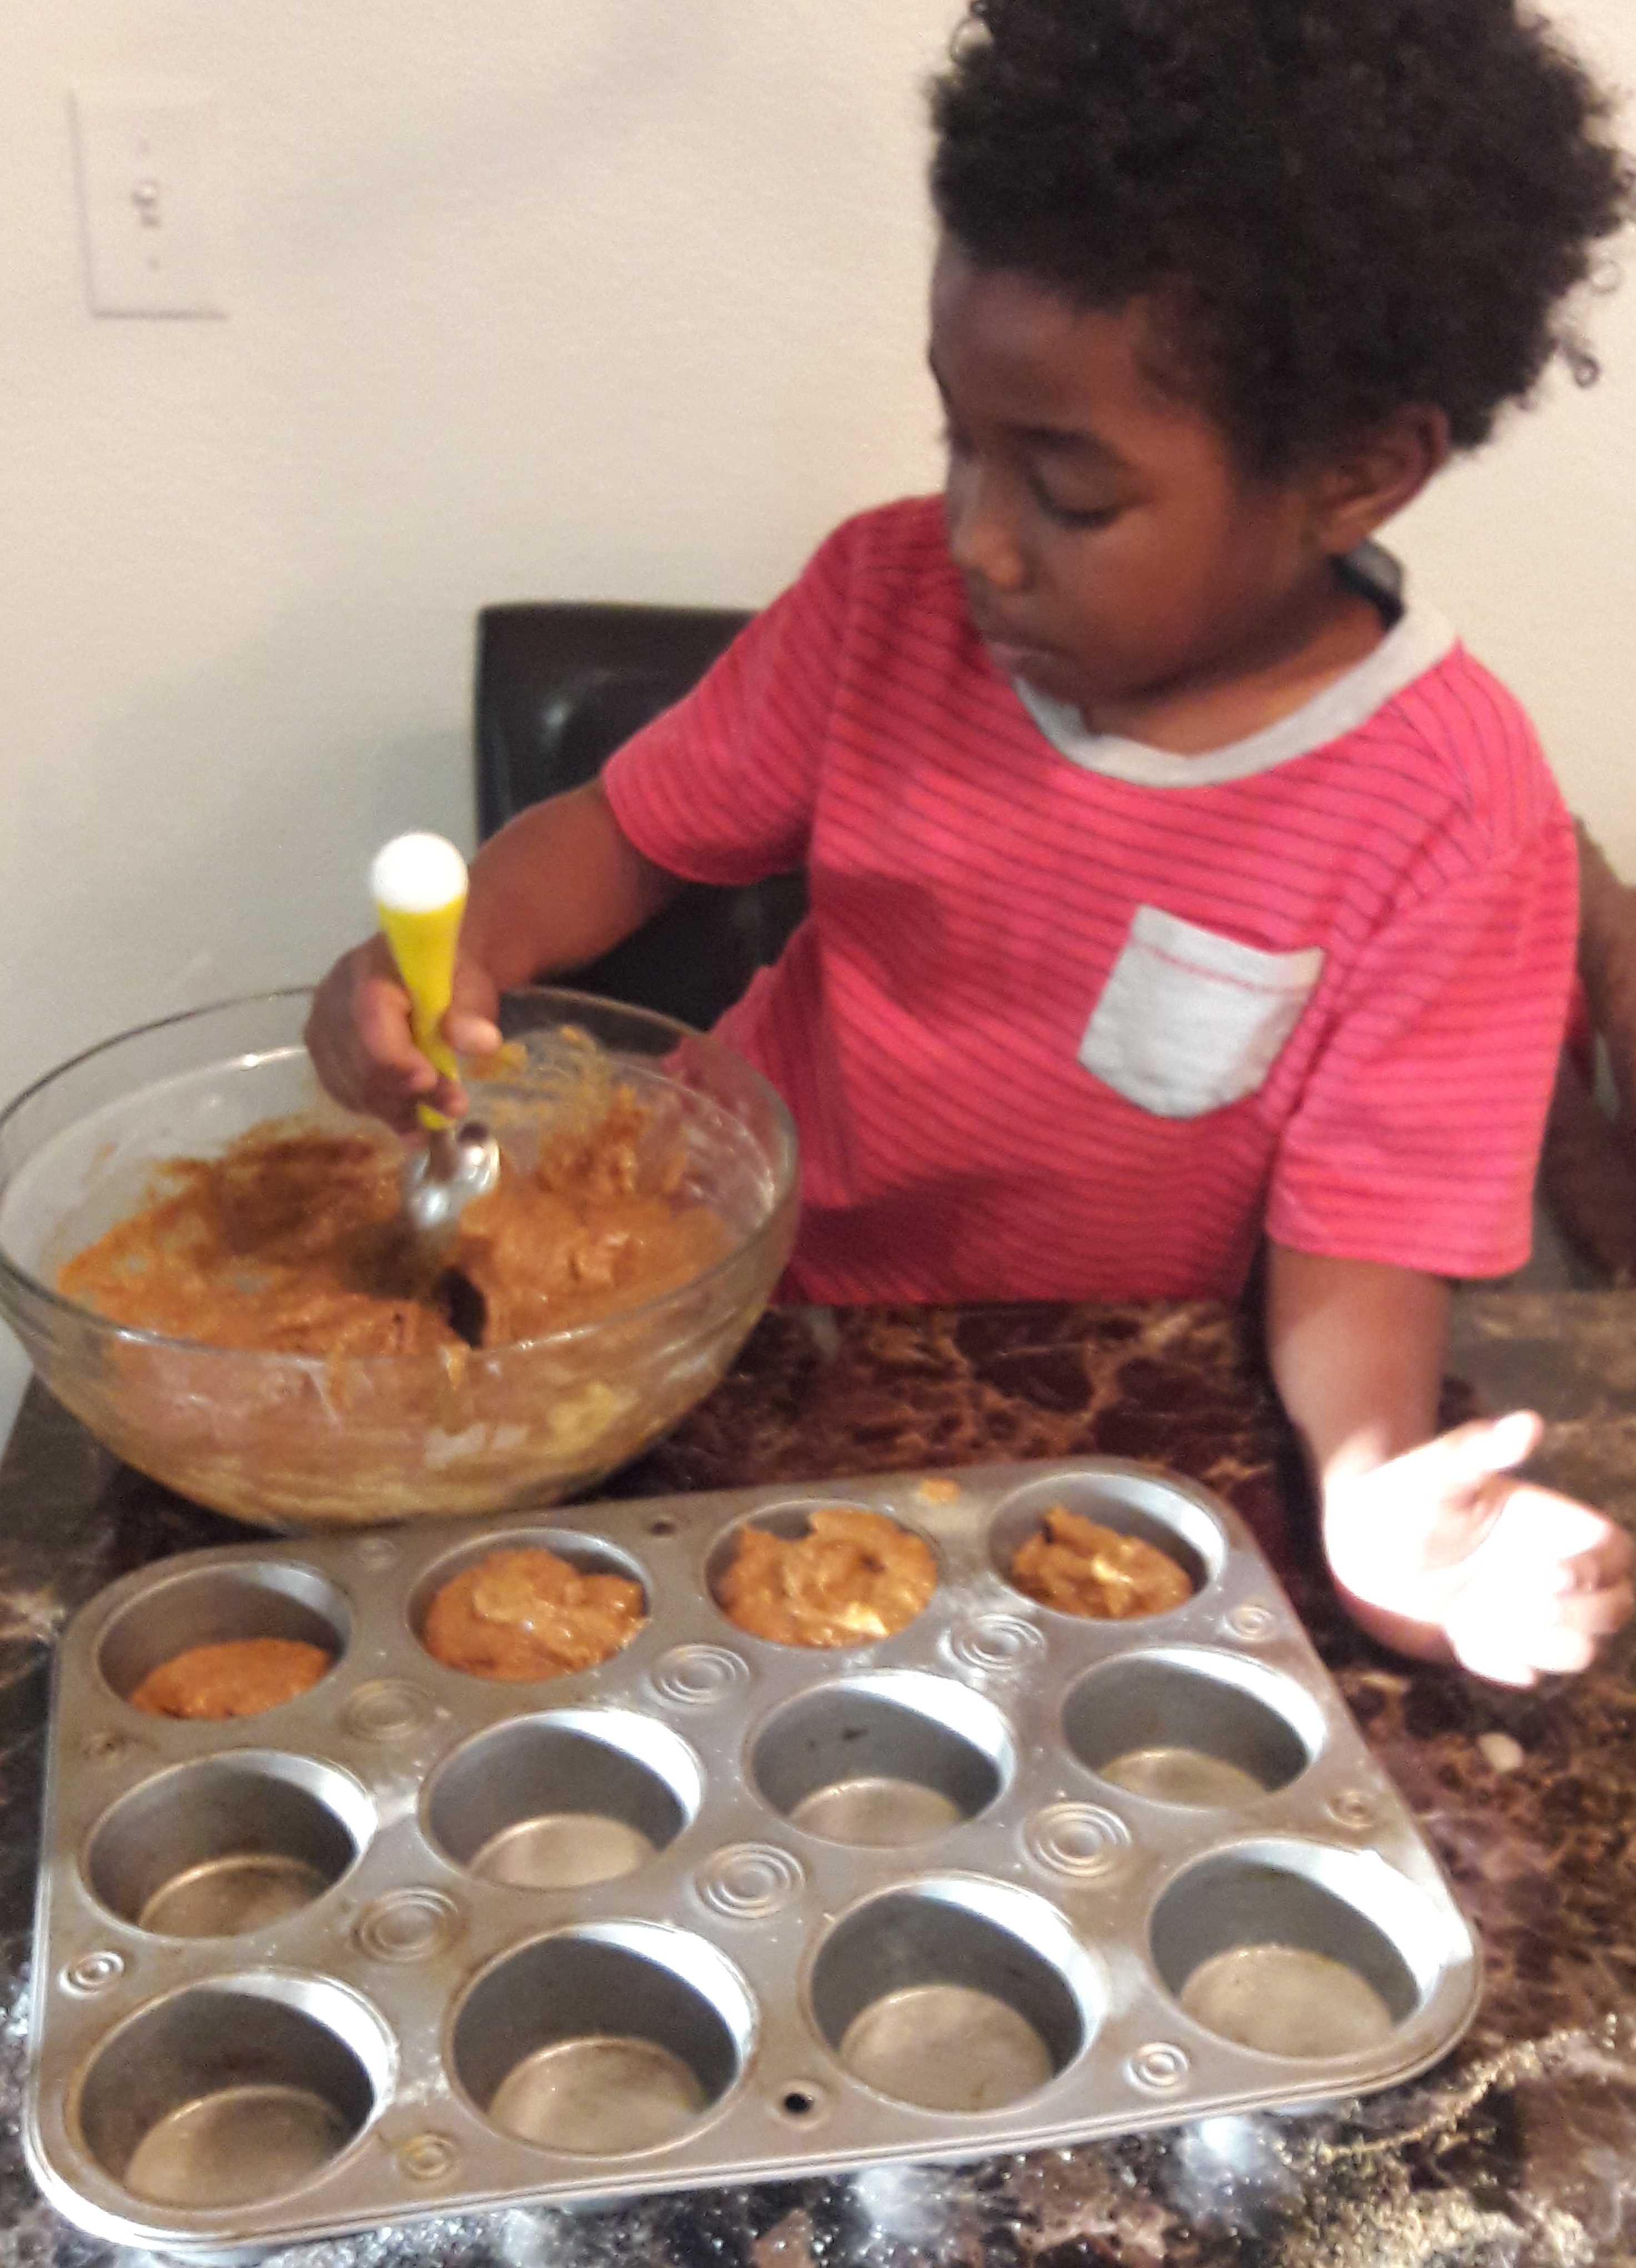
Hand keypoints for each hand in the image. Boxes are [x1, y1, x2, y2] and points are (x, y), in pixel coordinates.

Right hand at [304, 936, 501, 1130]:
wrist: (422, 977)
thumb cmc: (446, 977)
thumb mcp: (469, 983)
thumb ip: (472, 1010)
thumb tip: (482, 1042)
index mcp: (369, 967)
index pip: (370, 1018)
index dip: (395, 1058)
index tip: (429, 1081)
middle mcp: (334, 998)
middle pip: (359, 1061)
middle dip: (407, 1093)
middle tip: (455, 1105)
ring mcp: (323, 1030)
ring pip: (352, 1087)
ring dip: (400, 1109)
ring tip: (441, 1114)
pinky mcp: (325, 1058)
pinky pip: (347, 1096)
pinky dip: (384, 1113)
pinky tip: (414, 1120)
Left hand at [1324, 1411, 1633, 1686]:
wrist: (1355, 1547)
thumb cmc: (1399, 1496)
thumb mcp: (1434, 1473)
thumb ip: (1480, 1452)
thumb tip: (1528, 1423)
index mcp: (1549, 1524)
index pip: (1616, 1553)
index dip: (1594, 1571)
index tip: (1544, 1571)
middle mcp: (1550, 1570)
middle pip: (1616, 1608)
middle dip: (1575, 1615)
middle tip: (1513, 1599)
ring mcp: (1528, 1613)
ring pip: (1582, 1649)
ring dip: (1538, 1644)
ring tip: (1474, 1617)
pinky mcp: (1500, 1645)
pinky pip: (1529, 1673)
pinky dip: (1500, 1663)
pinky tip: (1456, 1636)